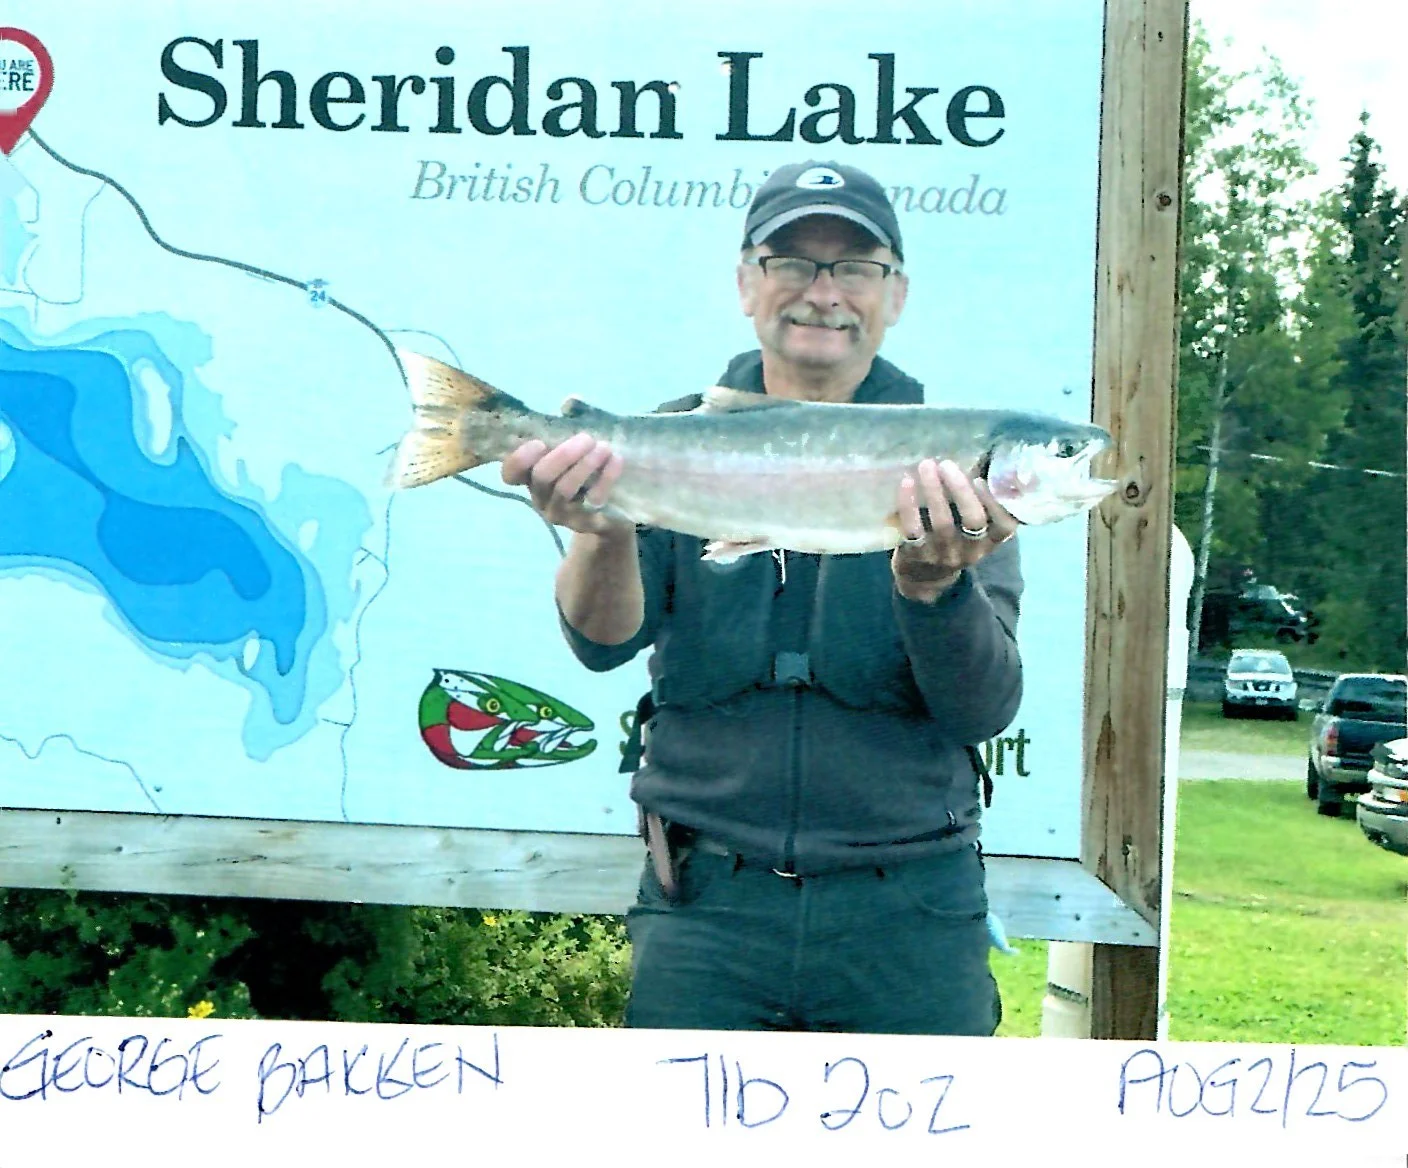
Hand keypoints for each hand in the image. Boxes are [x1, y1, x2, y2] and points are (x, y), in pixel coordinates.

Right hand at [501, 432, 628, 536]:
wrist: (614, 509)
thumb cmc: (588, 470)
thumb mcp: (578, 446)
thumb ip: (571, 422)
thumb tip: (570, 401)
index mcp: (533, 478)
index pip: (511, 474)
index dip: (518, 460)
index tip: (539, 443)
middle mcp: (542, 498)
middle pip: (542, 477)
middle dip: (563, 455)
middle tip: (586, 438)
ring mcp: (563, 513)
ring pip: (566, 488)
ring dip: (585, 464)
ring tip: (604, 447)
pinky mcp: (586, 522)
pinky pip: (593, 499)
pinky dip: (606, 477)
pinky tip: (616, 460)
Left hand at [892, 459, 1018, 601]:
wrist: (924, 577)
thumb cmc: (953, 539)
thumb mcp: (972, 528)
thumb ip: (978, 500)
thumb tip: (982, 456)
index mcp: (989, 541)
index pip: (1005, 526)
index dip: (996, 503)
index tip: (981, 479)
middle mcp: (971, 550)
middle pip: (974, 520)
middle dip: (960, 489)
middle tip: (947, 464)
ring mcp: (943, 554)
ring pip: (943, 522)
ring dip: (934, 490)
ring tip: (927, 466)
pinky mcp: (917, 555)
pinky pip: (913, 529)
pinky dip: (909, 504)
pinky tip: (906, 483)